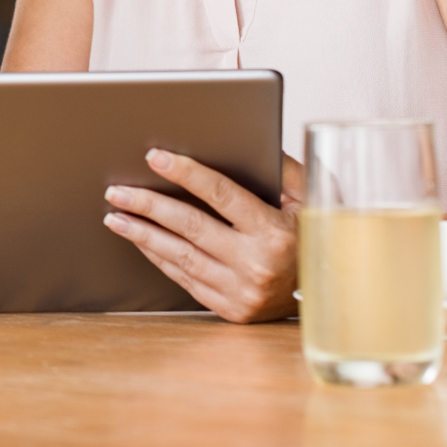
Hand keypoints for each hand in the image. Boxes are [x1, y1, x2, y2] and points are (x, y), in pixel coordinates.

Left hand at [102, 149, 304, 323]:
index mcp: (276, 233)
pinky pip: (185, 278)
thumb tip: (250, 137)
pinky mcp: (231, 309)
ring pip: (180, 256)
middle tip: (118, 190)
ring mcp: (241, 291)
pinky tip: (141, 238)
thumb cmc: (316, 236)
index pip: (222, 195)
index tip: (155, 157)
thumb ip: (285, 168)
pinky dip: (158, 256)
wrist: (331, 296)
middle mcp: (257, 265)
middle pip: (190, 227)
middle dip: (149, 205)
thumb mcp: (315, 198)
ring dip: (143, 233)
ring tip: (115, 214)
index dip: (186, 173)